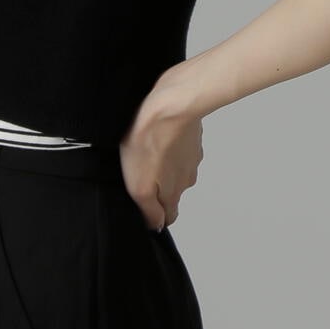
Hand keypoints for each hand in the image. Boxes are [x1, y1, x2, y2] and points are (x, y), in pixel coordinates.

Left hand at [118, 63, 204, 230]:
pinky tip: (155, 132)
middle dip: (156, 186)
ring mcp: (191, 155)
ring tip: (144, 149)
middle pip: (171, 191)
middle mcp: (186, 177)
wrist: (170, 103)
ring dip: (163, 162)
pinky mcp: (191, 135)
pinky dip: (169, 143)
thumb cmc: (151, 140)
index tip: (143, 203)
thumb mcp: (140, 186)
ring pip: (176, 167)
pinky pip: (179, 145)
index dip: (155, 213)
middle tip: (138, 171)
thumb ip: (149, 210)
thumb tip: (155, 225)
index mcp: (173, 192)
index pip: (168, 216)